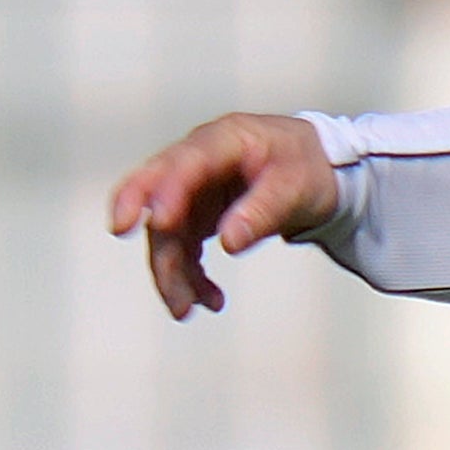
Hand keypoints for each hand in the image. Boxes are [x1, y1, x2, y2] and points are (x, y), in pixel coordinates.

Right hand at [107, 112, 341, 319]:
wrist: (317, 170)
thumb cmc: (306, 166)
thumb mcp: (296, 187)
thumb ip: (263, 211)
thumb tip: (229, 242)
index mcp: (225, 140)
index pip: (186, 162)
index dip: (167, 190)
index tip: (160, 221)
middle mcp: (198, 161)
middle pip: (155, 190)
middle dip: (142, 223)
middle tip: (132, 245)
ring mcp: (192, 190)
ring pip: (165, 231)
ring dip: (171, 271)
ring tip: (187, 309)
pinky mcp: (194, 215)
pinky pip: (180, 250)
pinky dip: (190, 278)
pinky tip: (210, 300)